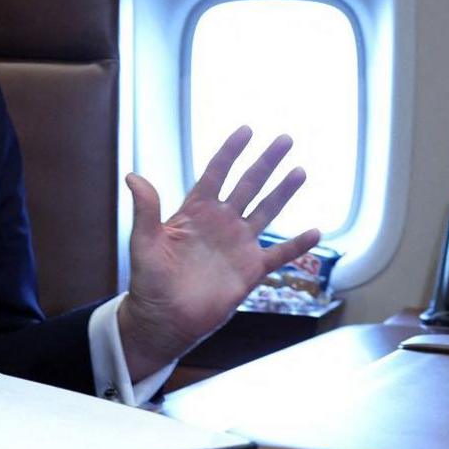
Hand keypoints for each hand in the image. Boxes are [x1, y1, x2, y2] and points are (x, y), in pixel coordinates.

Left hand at [118, 126, 319, 378]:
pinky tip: (315, 231)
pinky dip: (297, 244)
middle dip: (266, 162)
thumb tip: (133, 176)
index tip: (246, 130)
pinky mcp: (251, 270)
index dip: (230, 152)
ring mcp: (238, 244)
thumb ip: (145, 209)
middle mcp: (221, 223)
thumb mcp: (144, 242)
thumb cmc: (149, 280)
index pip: (216, 173)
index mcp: (195, 211)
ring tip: (300, 171)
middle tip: (285, 139)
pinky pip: (279, 253)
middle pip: (248, 185)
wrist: (164, 318)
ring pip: (266, 211)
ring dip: (283, 192)